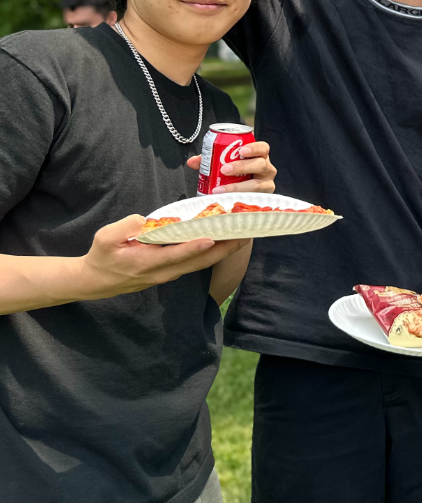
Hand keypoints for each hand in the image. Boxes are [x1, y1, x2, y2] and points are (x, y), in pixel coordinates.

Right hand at [80, 216, 247, 298]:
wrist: (96, 281)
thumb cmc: (102, 256)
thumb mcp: (105, 238)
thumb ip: (125, 227)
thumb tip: (148, 221)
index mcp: (146, 262)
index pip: (175, 255)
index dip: (194, 248)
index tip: (212, 238)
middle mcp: (163, 272)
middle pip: (198, 262)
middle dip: (223, 249)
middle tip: (244, 234)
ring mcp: (168, 274)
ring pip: (200, 264)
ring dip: (221, 251)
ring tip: (241, 235)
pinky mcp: (171, 272)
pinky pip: (195, 263)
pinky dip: (211, 253)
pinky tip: (223, 241)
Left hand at [185, 139, 275, 192]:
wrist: (243, 195)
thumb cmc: (236, 175)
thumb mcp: (224, 164)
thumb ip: (210, 161)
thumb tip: (192, 162)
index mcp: (260, 157)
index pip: (263, 148)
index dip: (254, 148)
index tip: (241, 150)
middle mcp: (267, 169)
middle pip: (260, 165)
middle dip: (242, 166)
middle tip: (224, 169)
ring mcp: (267, 185)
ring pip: (257, 184)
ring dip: (238, 186)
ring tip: (220, 189)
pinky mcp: (263, 199)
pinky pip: (254, 199)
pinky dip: (239, 199)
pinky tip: (227, 200)